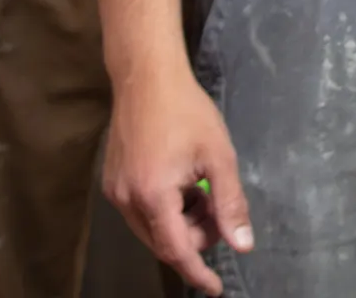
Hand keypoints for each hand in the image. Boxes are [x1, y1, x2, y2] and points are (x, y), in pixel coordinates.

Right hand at [104, 63, 253, 294]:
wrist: (147, 78)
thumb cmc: (187, 112)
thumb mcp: (219, 156)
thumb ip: (230, 204)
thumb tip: (242, 245)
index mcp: (153, 197)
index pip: (176, 250)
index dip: (197, 272)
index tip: (215, 289)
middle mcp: (127, 201)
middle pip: (164, 242)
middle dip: (196, 236)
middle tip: (220, 210)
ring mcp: (116, 192)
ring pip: (152, 229)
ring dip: (181, 223)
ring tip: (203, 190)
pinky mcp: (113, 182)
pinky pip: (141, 212)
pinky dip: (166, 210)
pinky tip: (183, 184)